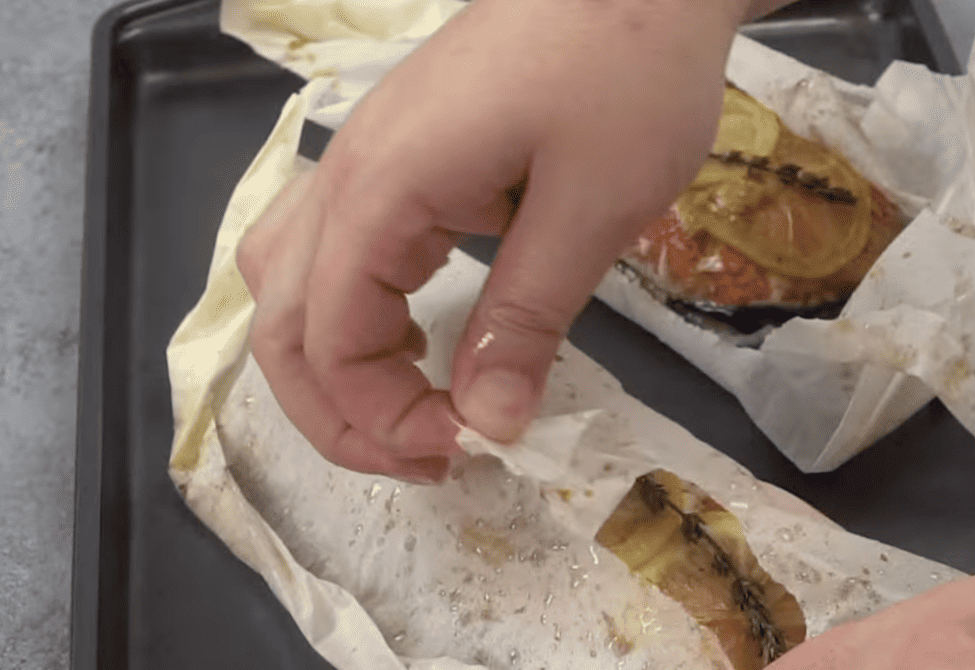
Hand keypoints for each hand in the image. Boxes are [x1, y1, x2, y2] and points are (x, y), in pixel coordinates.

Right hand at [236, 0, 751, 481]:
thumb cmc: (625, 72)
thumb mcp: (589, 209)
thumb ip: (527, 319)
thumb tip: (487, 423)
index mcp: (381, 189)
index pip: (326, 339)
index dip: (379, 417)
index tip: (466, 447)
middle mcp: (349, 175)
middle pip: (281, 320)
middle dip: (339, 410)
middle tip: (427, 455)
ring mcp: (368, 158)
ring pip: (293, 281)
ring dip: (333, 360)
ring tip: (410, 407)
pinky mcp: (403, 155)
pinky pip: (338, 247)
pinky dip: (357, 311)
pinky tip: (416, 332)